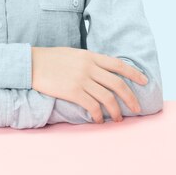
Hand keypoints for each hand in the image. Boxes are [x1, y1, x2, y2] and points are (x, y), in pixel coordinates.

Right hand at [31, 47, 148, 123]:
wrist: (31, 63)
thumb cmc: (50, 59)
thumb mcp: (73, 54)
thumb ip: (88, 61)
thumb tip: (101, 71)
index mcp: (90, 56)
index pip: (118, 64)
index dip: (134, 73)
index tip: (144, 81)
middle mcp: (89, 67)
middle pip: (117, 84)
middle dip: (130, 98)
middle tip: (136, 108)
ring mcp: (81, 79)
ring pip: (107, 97)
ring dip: (115, 111)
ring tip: (117, 119)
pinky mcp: (72, 91)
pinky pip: (92, 106)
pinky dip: (98, 115)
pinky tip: (98, 120)